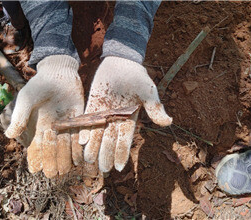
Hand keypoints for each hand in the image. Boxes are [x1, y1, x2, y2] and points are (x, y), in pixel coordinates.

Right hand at [5, 55, 83, 177]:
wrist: (58, 71)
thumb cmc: (39, 85)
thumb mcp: (27, 99)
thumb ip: (20, 117)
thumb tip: (9, 135)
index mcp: (39, 126)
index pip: (37, 146)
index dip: (36, 158)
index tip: (36, 170)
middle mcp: (54, 128)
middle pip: (53, 148)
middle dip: (53, 161)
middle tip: (54, 174)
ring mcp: (67, 123)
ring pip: (67, 144)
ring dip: (67, 156)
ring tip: (67, 169)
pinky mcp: (79, 116)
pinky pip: (80, 132)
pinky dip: (81, 141)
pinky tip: (81, 151)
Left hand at [79, 56, 171, 172]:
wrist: (121, 61)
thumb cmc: (137, 77)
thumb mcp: (148, 92)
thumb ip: (155, 108)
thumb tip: (168, 123)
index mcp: (129, 119)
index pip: (125, 140)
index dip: (121, 153)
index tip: (118, 167)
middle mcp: (115, 119)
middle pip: (110, 140)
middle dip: (106, 154)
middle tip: (102, 169)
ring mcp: (103, 112)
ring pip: (98, 133)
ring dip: (93, 147)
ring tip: (89, 161)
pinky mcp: (93, 104)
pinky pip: (88, 119)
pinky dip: (85, 129)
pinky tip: (81, 140)